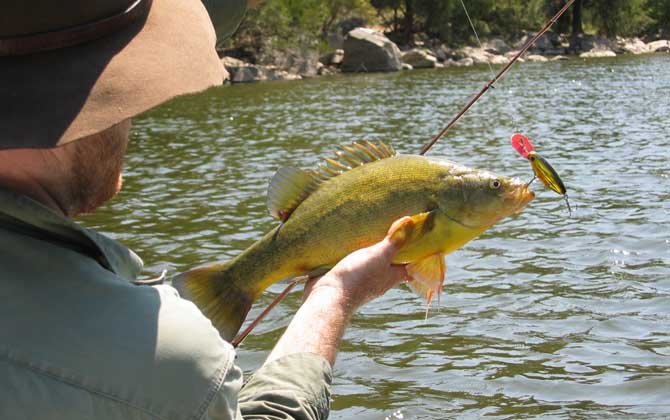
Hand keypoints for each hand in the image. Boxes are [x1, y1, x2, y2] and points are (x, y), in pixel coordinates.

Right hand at [265, 216, 414, 365]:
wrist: (329, 296)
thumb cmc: (359, 277)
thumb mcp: (380, 255)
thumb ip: (394, 241)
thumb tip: (410, 222)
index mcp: (393, 276)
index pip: (411, 267)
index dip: (415, 256)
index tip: (418, 242)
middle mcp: (381, 280)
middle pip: (392, 265)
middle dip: (394, 251)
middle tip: (394, 231)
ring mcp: (364, 280)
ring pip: (374, 265)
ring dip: (374, 252)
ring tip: (373, 234)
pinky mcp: (348, 277)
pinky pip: (357, 265)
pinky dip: (358, 256)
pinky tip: (353, 244)